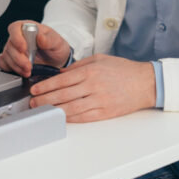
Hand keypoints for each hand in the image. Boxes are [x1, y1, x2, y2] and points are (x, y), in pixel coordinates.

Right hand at [0, 21, 71, 76]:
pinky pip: (5, 64)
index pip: (15, 28)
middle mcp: (19, 37)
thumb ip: (49, 40)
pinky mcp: (12, 60)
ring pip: (6, 56)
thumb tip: (40, 37)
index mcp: (28, 28)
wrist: (57, 61)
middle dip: (18, 57)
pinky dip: (12, 69)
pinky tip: (23, 72)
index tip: (23, 48)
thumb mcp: (57, 42)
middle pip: (10, 45)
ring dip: (16, 65)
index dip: (16, 37)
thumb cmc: (56, 47)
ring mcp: (14, 49)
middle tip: (28, 65)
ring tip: (28, 71)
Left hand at [28, 54, 155, 122]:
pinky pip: (83, 117)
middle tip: (33, 102)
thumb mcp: (99, 59)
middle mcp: (93, 86)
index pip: (61, 80)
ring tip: (42, 111)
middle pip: (62, 95)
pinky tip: (60, 117)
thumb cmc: (123, 70)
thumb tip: (60, 74)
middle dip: (44, 99)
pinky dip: (70, 118)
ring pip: (70, 108)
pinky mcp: (105, 112)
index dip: (45, 86)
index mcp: (90, 71)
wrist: (145, 83)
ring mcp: (99, 100)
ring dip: (53, 110)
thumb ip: (79, 66)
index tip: (35, 89)